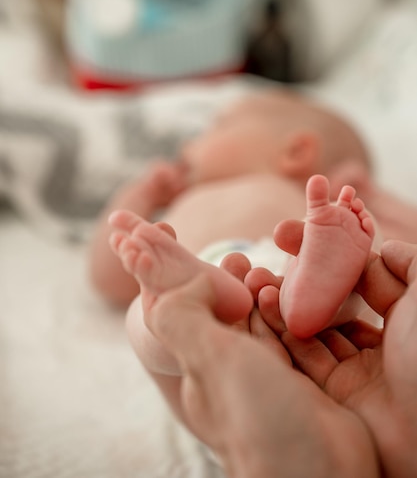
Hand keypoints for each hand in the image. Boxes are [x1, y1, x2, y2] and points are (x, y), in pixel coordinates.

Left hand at [134, 269, 377, 477]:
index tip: (205, 257)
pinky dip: (293, 316)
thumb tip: (185, 283)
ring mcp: (272, 382)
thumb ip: (183, 317)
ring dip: (263, 296)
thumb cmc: (258, 417)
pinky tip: (294, 300)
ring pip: (264, 326)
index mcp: (202, 372)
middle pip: (229, 319)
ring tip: (264, 271)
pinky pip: (297, 341)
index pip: (190, 318)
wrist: (321, 474)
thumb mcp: (207, 359)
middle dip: (232, 285)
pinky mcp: (308, 386)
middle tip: (240, 258)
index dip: (192, 284)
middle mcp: (234, 377)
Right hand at [260, 240, 416, 477]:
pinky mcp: (337, 396)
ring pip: (314, 331)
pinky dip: (282, 331)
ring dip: (285, 305)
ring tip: (259, 279)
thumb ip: (410, 263)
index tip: (300, 239)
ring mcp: (358, 373)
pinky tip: (265, 302)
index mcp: (404, 321)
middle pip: (331, 307)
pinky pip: (304, 359)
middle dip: (300, 283)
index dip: (329, 259)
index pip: (357, 283)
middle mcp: (380, 346)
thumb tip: (383, 247)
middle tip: (270, 260)